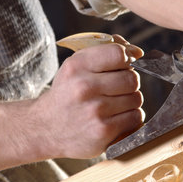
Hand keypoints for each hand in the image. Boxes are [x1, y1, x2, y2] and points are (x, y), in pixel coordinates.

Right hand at [36, 35, 143, 158]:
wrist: (45, 130)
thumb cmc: (68, 93)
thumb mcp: (77, 66)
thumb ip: (106, 51)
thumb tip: (137, 52)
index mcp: (77, 66)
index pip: (118, 54)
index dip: (127, 59)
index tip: (124, 66)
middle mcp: (84, 87)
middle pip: (132, 78)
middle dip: (128, 83)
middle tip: (115, 89)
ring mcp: (95, 110)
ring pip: (137, 98)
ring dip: (130, 102)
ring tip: (112, 105)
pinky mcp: (103, 131)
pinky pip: (136, 117)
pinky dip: (130, 118)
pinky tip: (115, 118)